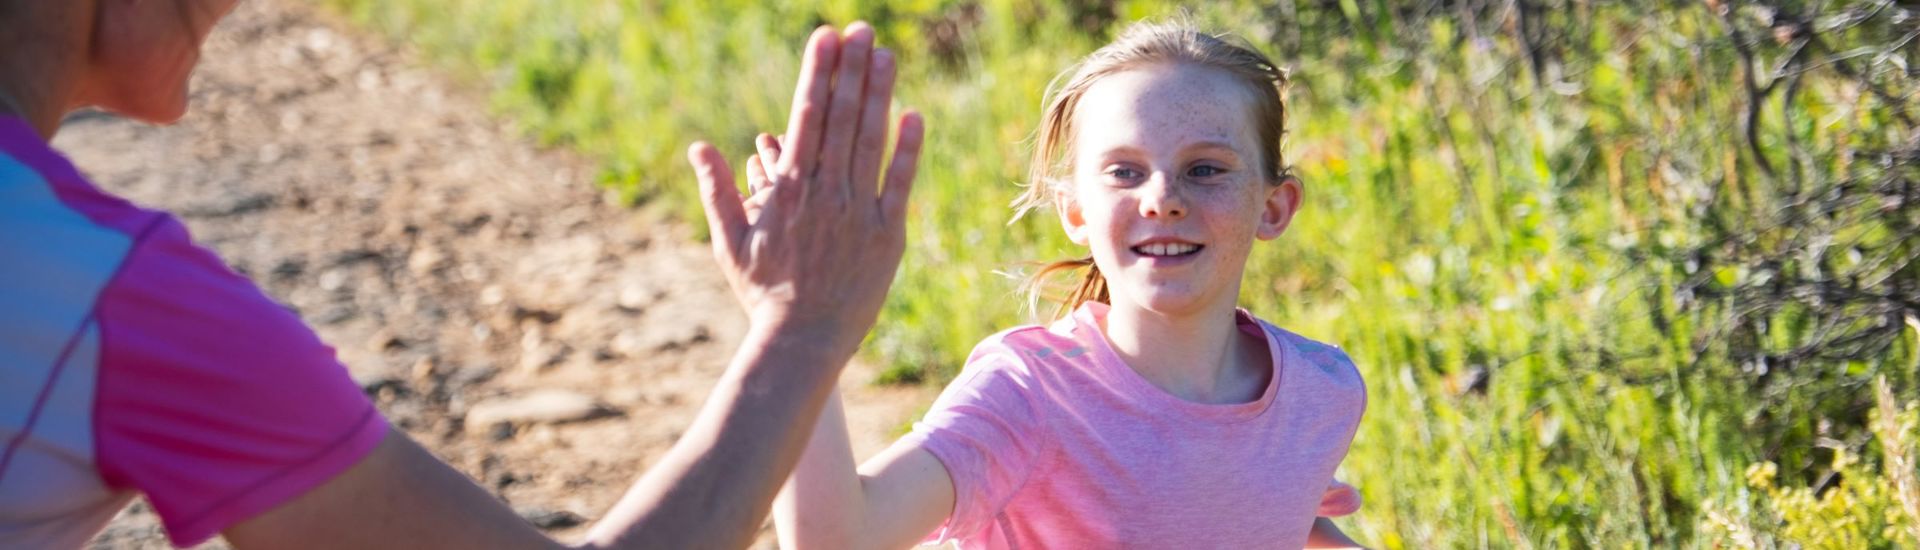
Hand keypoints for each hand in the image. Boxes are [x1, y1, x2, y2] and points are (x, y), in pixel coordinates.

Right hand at [688, 22, 924, 358]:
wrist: (801, 343)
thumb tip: (698, 147)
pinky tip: (914, 113)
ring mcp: (857, 212)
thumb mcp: (729, 242)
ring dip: (878, 94)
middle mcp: (823, 193)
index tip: (825, 37)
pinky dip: (908, 149)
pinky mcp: (887, 235)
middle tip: (861, 28)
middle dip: (850, 69)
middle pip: (840, 118)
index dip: (817, 73)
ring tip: (885, 54)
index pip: (805, 117)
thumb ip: (717, 190)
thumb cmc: (762, 294)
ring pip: (870, 142)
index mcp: (787, 189)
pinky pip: (899, 184)